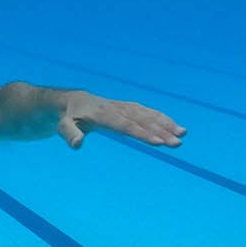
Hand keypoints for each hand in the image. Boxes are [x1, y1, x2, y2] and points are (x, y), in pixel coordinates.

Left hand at [57, 91, 185, 148]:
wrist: (70, 101)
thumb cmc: (66, 117)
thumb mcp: (62, 126)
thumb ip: (69, 134)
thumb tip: (77, 144)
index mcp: (101, 114)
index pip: (124, 125)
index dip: (141, 133)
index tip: (158, 142)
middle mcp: (115, 108)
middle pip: (140, 121)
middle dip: (160, 131)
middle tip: (177, 143)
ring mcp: (122, 107)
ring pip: (147, 115)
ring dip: (165, 124)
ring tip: (183, 134)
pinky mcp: (127, 108)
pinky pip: (147, 112)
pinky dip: (161, 118)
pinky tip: (175, 126)